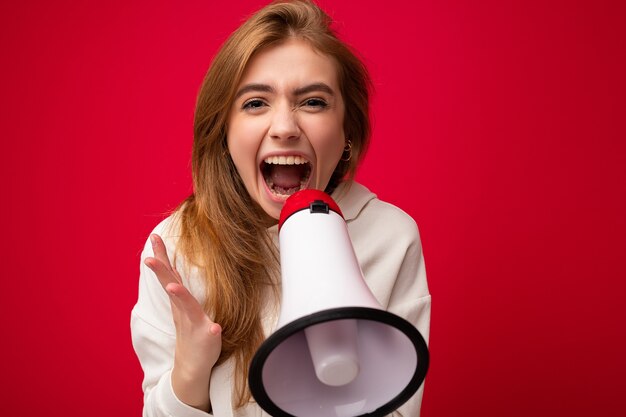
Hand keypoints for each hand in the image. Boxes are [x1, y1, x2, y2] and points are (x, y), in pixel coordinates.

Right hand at [144, 234, 221, 411]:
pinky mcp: (208, 339)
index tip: (154, 237)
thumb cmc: (191, 332)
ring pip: (188, 308)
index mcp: (180, 302)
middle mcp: (185, 311)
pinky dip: (211, 330)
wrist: (193, 366)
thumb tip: (172, 269)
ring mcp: (196, 324)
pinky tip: (215, 327)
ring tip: (172, 286)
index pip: (169, 275)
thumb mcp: (184, 307)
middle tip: (149, 258)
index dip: (161, 257)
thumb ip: (178, 289)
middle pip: (172, 287)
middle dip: (162, 272)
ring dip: (180, 297)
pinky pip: (210, 334)